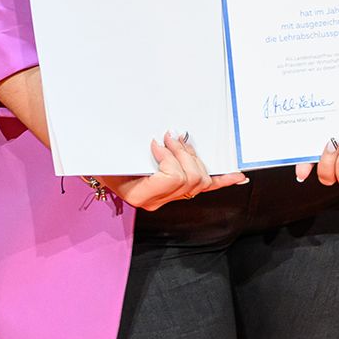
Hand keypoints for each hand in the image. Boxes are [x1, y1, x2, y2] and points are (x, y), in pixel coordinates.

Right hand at [98, 132, 247, 210]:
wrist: (101, 167)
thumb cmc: (105, 159)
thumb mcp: (114, 153)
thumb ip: (134, 147)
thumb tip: (164, 136)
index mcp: (141, 195)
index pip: (172, 179)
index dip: (170, 157)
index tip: (157, 142)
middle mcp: (157, 202)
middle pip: (191, 179)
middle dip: (185, 154)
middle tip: (171, 137)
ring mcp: (168, 199)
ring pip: (200, 182)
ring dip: (194, 158)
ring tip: (181, 144)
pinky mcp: (177, 192)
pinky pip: (205, 188)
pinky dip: (223, 181)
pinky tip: (237, 177)